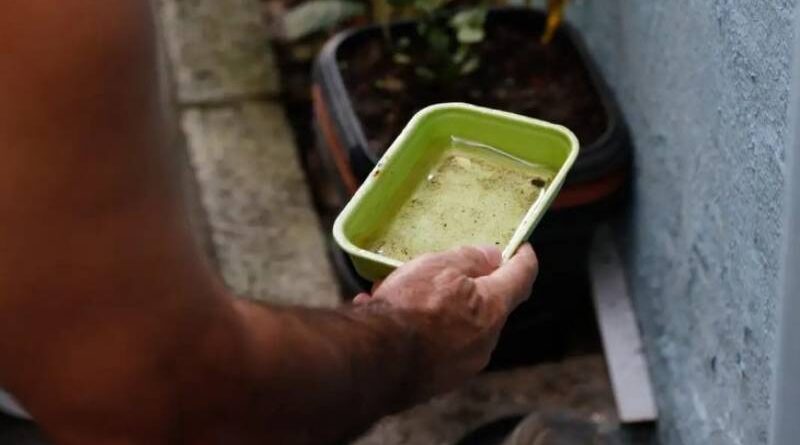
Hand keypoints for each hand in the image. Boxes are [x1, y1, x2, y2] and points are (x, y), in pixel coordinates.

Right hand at [354, 244, 537, 397]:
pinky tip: (386, 317)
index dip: (524, 258)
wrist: (376, 361)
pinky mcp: (437, 380)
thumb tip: (492, 257)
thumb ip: (471, 259)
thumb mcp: (440, 267)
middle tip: (444, 270)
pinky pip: (433, 345)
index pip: (522, 277)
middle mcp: (485, 341)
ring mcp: (462, 365)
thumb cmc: (411, 308)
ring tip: (401, 294)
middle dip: (469, 286)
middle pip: (487, 305)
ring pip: (456, 326)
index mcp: (493, 308)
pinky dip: (418, 330)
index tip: (522, 248)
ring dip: (437, 308)